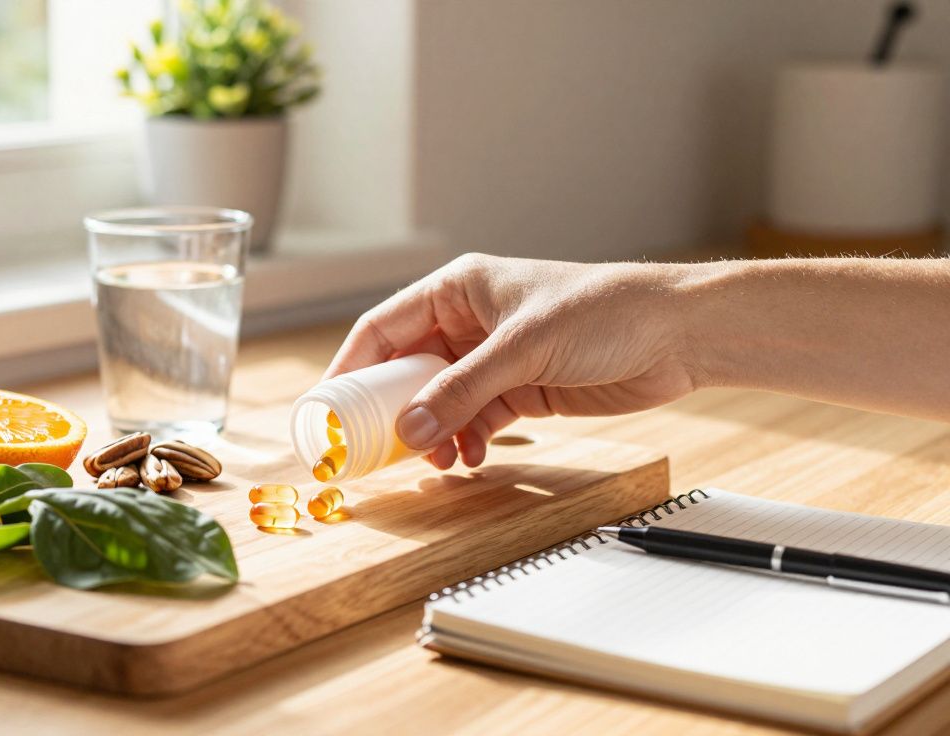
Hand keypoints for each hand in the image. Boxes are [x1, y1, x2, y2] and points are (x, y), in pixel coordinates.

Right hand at [325, 254, 696, 468]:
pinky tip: (471, 458)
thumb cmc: (603, 311)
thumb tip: (409, 430)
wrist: (676, 335)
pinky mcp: (521, 390)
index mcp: (458, 290)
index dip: (350, 366)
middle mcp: (469, 323)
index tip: (327, 406)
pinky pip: (475, 420)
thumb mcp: (522, 349)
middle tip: (371, 448)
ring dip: (432, 432)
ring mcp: (494, 359)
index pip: (383, 328)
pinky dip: (467, 441)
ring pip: (440, 401)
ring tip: (434, 460)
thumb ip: (461, 391)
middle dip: (391, 410)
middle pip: (406, 370)